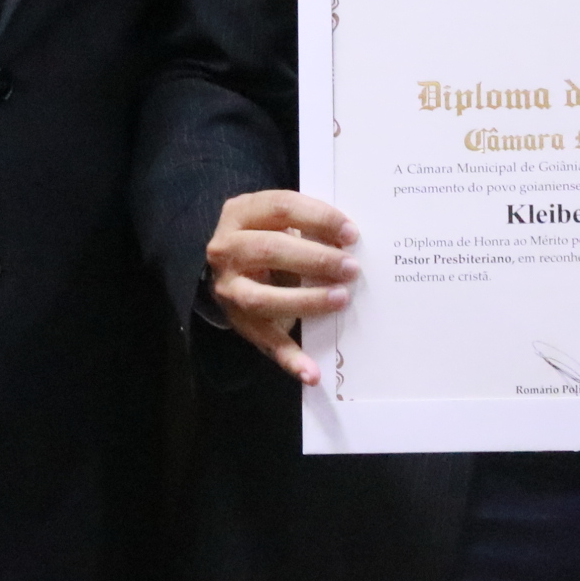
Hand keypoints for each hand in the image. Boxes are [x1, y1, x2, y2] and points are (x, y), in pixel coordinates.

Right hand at [205, 189, 360, 385]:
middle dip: (315, 259)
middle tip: (351, 268)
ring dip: (306, 301)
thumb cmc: (269, 237)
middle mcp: (226, 250)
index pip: (281, 207)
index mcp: (241, 213)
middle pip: (270, 250)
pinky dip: (290, 359)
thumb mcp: (280, 221)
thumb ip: (309, 225)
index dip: (319, 218)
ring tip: (341, 300)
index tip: (351, 233)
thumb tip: (353, 240)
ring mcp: (229, 289)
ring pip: (263, 298)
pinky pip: (265, 342)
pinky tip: (312, 373)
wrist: (230, 267)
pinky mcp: (239, 323)